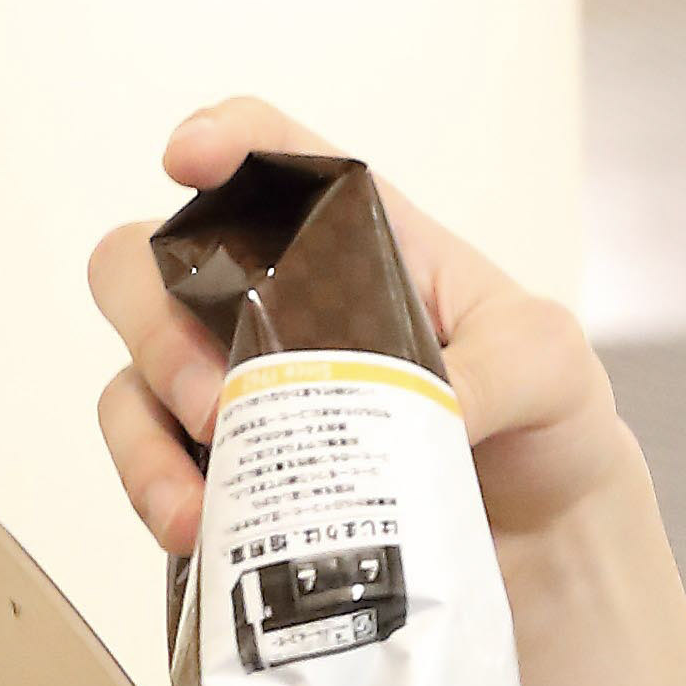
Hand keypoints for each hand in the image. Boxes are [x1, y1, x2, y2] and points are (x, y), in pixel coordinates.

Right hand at [86, 99, 633, 567]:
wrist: (548, 546)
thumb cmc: (544, 423)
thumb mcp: (551, 368)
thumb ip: (503, 365)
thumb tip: (432, 410)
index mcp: (353, 241)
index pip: (270, 156)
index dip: (221, 139)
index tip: (190, 159)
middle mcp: (274, 303)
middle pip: (151, 263)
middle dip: (157, 323)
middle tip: (216, 400)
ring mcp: (237, 391)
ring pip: (134, 377)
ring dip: (147, 429)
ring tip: (201, 496)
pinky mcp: (227, 476)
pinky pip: (148, 469)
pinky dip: (155, 493)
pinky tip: (194, 529)